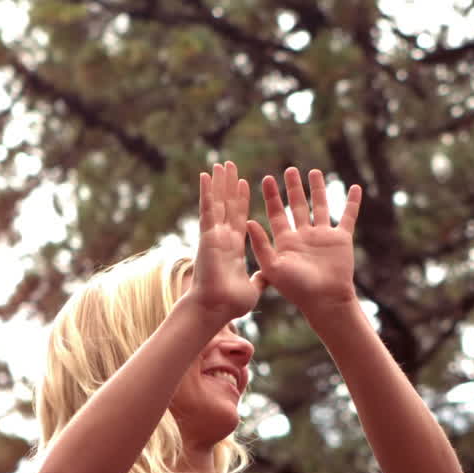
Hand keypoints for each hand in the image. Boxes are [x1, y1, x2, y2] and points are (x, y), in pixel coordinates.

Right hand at [190, 161, 261, 322]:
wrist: (216, 309)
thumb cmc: (231, 304)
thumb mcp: (253, 287)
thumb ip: (259, 277)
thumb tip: (267, 275)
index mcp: (233, 247)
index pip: (239, 218)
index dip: (241, 200)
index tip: (244, 183)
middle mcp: (223, 238)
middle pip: (227, 205)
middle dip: (229, 185)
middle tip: (231, 165)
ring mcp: (214, 235)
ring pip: (217, 203)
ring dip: (219, 183)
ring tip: (221, 164)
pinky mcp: (208, 236)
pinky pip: (208, 209)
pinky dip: (206, 192)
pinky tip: (206, 175)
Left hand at [248, 168, 360, 318]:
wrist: (325, 300)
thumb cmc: (297, 289)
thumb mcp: (272, 267)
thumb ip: (260, 245)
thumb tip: (247, 221)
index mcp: (286, 241)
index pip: (276, 213)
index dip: (271, 196)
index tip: (267, 179)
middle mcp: (304, 236)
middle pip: (297, 205)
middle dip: (293, 188)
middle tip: (289, 170)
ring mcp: (323, 236)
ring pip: (320, 206)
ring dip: (317, 189)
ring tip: (314, 172)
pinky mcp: (341, 239)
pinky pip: (348, 216)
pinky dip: (352, 203)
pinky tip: (355, 188)